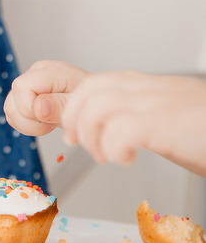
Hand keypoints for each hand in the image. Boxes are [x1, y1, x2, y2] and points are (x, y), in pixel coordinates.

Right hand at [4, 60, 87, 135]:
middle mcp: (34, 73)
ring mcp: (26, 83)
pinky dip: (26, 125)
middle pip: (12, 101)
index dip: (32, 109)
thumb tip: (38, 107)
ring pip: (9, 109)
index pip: (22, 87)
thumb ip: (61, 106)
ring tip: (50, 122)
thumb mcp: (81, 106)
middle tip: (54, 122)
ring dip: (28, 125)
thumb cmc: (89, 102)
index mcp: (50, 70)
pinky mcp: (21, 95)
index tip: (52, 118)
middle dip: (31, 121)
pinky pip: (12, 115)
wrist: (93, 103)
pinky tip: (43, 122)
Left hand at [60, 71, 205, 168]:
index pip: (96, 83)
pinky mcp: (167, 123)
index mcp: (151, 86)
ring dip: (92, 135)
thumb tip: (111, 132)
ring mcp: (159, 103)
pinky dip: (113, 148)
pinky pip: (121, 130)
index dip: (76, 106)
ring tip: (104, 155)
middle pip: (91, 90)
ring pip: (98, 106)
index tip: (72, 131)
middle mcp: (152, 89)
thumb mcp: (170, 118)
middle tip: (80, 144)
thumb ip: (141, 117)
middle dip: (75, 119)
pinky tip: (125, 159)